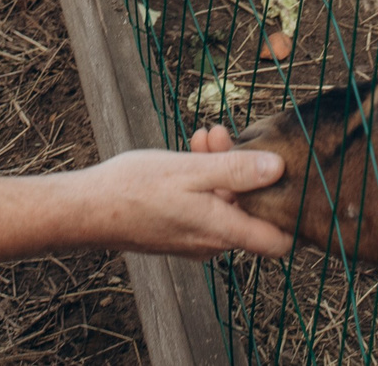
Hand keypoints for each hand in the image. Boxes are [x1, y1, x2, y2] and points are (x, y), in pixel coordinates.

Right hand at [70, 147, 292, 260]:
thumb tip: (278, 168)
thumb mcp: (190, 170)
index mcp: (222, 231)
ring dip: (220, 168)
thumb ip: (236, 170)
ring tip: (202, 137)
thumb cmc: (135, 189)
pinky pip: (204, 205)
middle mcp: (213, 242)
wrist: (88, 209)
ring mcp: (195, 238)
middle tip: (222, 134)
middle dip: (243, 168)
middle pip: (249, 209)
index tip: (287, 177)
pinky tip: (189, 152)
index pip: (279, 242)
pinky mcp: (179, 230)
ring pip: (225, 202)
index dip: (290, 213)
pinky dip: (203, 179)